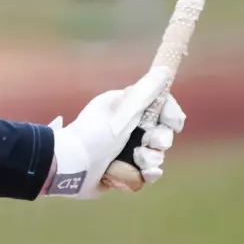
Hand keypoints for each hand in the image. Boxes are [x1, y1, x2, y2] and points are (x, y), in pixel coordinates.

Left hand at [44, 67, 184, 198]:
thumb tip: (165, 70)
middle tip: (152, 143)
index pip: (158, 106)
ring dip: (151, 158)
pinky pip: (147, 172)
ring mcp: (126, 149)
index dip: (169, 114)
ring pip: (155, 154)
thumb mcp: (122, 111)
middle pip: (161, 132)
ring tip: (138, 160)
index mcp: (125, 108)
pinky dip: (148, 173)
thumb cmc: (94, 135)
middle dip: (160, 139)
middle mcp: (127, 126)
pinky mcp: (124, 170)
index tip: (173, 123)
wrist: (71, 167)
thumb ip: (145, 92)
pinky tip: (146, 173)